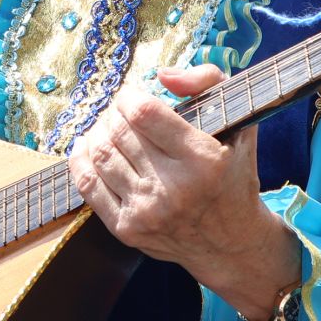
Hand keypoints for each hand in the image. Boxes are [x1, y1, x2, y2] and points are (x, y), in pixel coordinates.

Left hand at [68, 65, 300, 319]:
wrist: (231, 244)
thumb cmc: (232, 175)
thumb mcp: (238, 122)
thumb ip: (208, 82)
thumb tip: (162, 76)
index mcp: (201, 159)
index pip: (143, 113)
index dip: (129, 97)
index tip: (133, 96)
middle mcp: (173, 188)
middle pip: (118, 132)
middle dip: (114, 113)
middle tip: (120, 111)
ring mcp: (147, 210)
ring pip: (100, 155)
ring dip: (97, 132)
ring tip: (107, 127)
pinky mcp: (127, 229)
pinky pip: (88, 185)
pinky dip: (82, 159)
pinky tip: (88, 147)